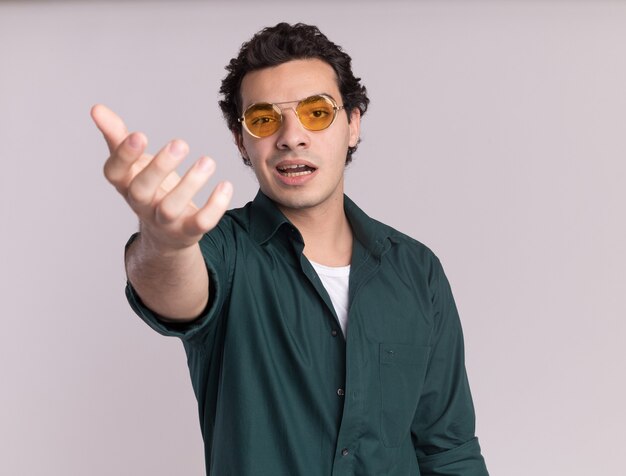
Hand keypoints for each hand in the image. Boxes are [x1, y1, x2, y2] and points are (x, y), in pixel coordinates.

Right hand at [91, 104, 232, 250]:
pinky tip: (226, 185)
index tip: (139, 134)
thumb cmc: (148, 189)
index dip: (124, 155)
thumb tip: (96, 108)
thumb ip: (116, 136)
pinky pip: (201, 222)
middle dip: (160, 167)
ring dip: (190, 184)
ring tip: (208, 161)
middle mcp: (142, 205)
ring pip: (171, 207)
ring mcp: (164, 221)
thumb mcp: (132, 164)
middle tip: (180, 143)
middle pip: (142, 190)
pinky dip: (215, 206)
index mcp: (125, 184)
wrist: (166, 234)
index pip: (115, 173)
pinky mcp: (188, 231)